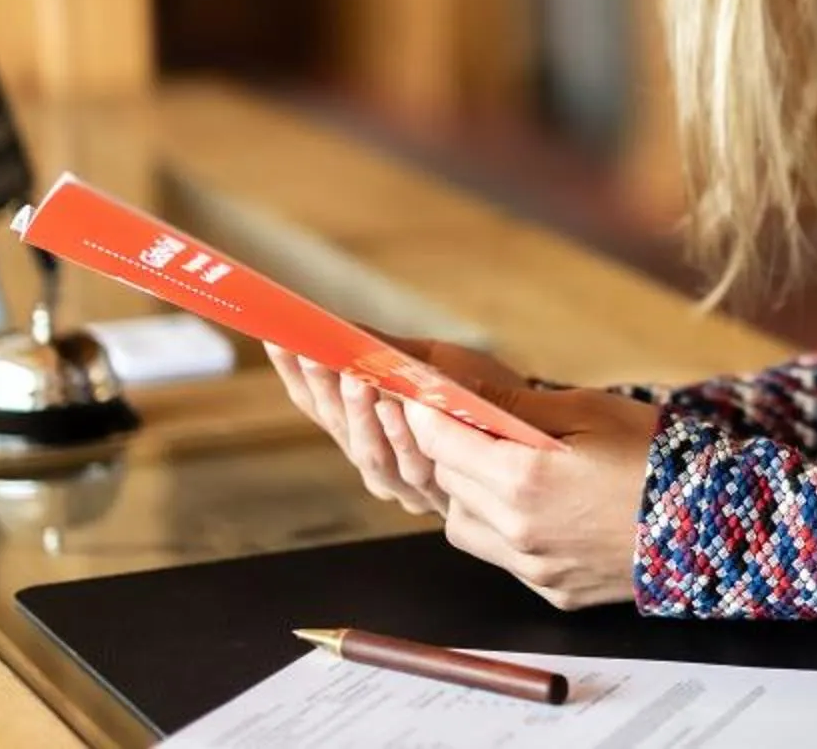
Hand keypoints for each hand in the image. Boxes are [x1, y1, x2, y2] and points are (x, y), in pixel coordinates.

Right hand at [265, 335, 531, 517]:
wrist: (537, 431)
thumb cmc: (479, 393)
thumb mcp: (432, 362)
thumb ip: (386, 351)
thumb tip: (337, 324)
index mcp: (365, 426)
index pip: (316, 403)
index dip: (295, 374)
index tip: (278, 341)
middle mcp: (376, 459)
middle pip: (338, 428)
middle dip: (325, 389)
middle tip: (314, 353)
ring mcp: (403, 481)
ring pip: (369, 452)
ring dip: (362, 415)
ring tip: (357, 379)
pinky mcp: (439, 492)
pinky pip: (414, 466)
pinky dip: (404, 437)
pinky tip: (402, 410)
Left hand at [405, 386, 660, 610]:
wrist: (713, 525)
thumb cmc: (655, 458)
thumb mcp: (589, 410)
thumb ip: (517, 404)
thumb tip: (459, 388)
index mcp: (524, 479)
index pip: (441, 442)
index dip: (428, 412)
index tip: (427, 395)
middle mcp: (518, 531)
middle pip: (449, 482)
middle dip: (453, 448)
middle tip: (478, 423)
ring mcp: (534, 567)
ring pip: (464, 525)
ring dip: (471, 493)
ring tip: (509, 469)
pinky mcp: (552, 590)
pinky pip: (502, 556)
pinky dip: (503, 528)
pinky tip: (540, 506)